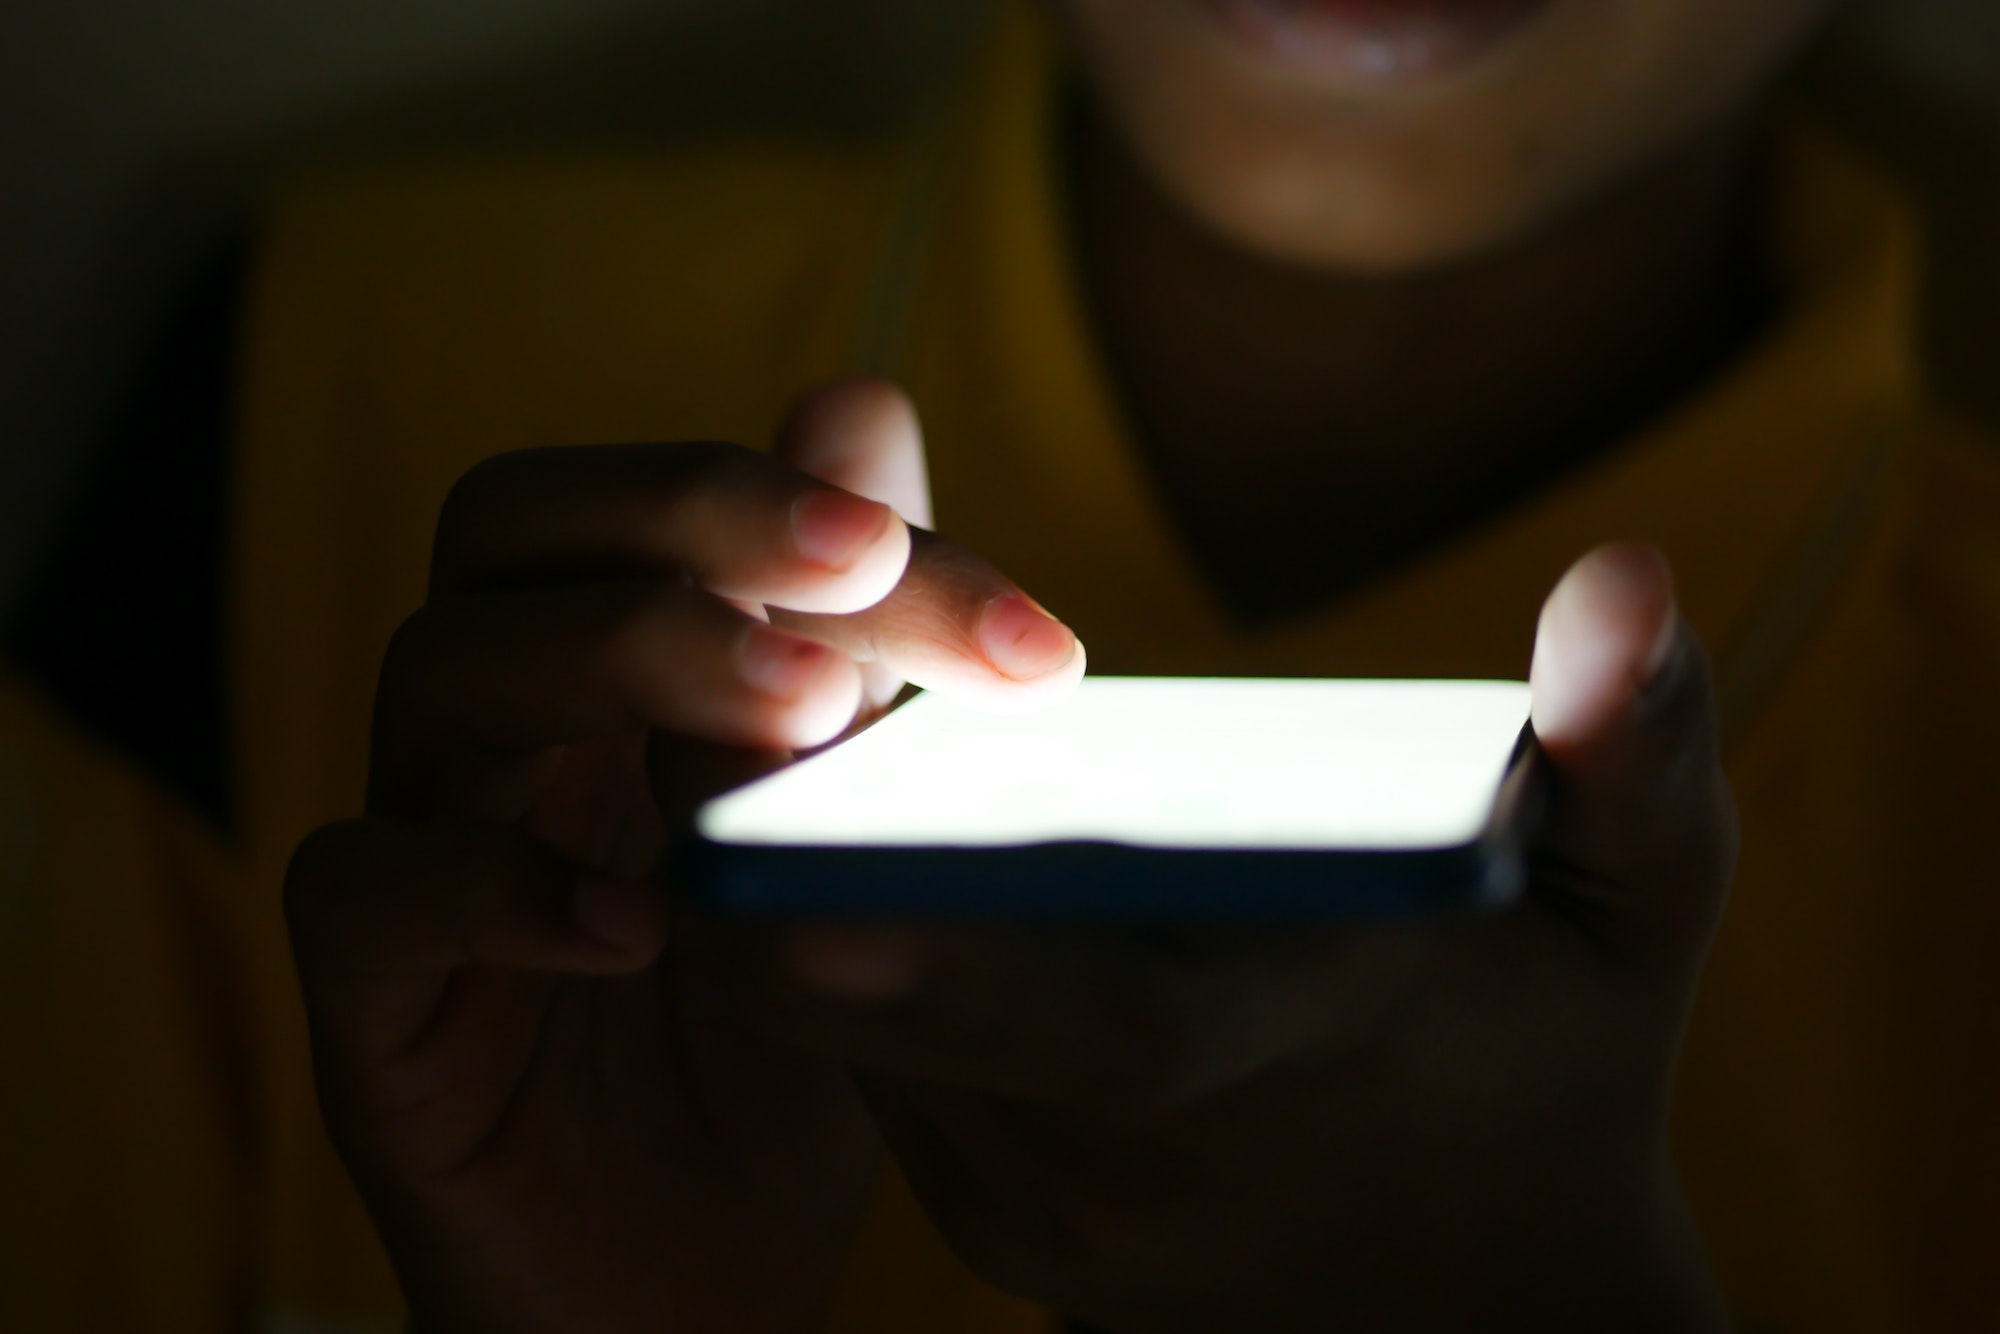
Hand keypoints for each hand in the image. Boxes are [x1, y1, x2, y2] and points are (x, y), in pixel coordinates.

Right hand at [283, 380, 1084, 1333]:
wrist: (697, 1278)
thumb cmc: (783, 1039)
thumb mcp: (851, 835)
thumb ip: (858, 642)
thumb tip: (864, 400)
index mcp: (612, 668)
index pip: (655, 501)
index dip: (813, 504)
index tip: (1006, 616)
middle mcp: (503, 732)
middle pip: (510, 523)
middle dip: (697, 522)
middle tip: (864, 575)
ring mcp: (424, 856)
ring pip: (438, 673)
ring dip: (624, 661)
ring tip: (800, 719)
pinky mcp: (375, 1012)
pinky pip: (364, 896)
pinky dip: (489, 885)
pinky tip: (640, 926)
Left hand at [722, 543, 1735, 1331]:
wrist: (1464, 1292)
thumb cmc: (1556, 1069)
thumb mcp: (1635, 914)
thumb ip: (1639, 756)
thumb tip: (1632, 583)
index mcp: (1273, 1071)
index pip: (1092, 1031)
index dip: (950, 951)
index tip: (814, 869)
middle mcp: (1106, 1159)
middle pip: (879, 1003)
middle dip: (781, 827)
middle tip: (730, 635)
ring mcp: (1014, 1191)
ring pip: (826, 1011)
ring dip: (781, 851)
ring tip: (768, 667)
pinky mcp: (964, 1191)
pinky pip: (841, 1038)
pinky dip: (814, 910)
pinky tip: (825, 780)